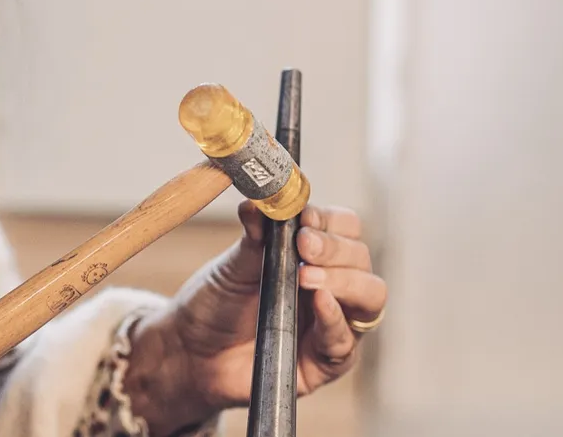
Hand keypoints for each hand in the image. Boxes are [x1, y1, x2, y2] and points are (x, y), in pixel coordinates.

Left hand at [124, 202, 385, 435]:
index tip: (306, 218)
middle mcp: (330, 284)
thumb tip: (256, 201)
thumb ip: (252, 235)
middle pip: (360, 257)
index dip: (330, 220)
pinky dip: (335, 318)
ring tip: (307, 276)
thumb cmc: (216, 301)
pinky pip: (345, 340)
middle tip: (305, 245)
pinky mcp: (324, 361)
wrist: (192, 350)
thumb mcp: (233, 263)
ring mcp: (331, 322)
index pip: (344, 227)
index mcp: (312, 253)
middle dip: (336, 248)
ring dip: (344, 280)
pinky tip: (319, 302)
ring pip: (369, 296)